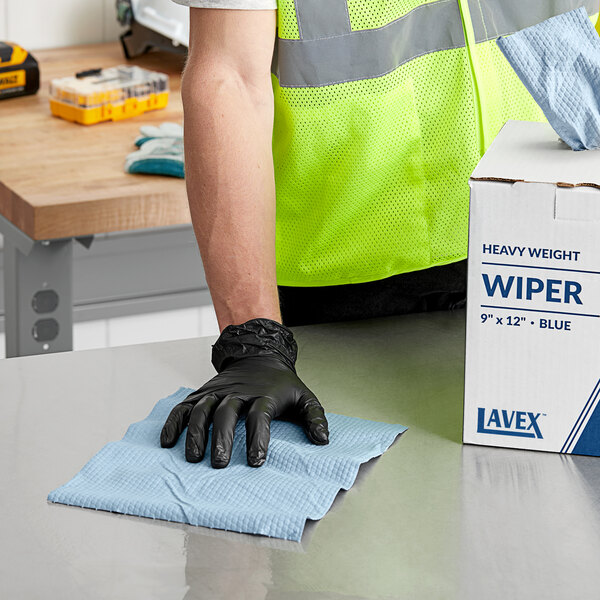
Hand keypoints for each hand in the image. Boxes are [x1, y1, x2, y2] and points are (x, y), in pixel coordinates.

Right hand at [160, 318, 328, 467]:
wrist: (259, 355)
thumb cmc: (281, 384)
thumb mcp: (304, 397)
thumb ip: (315, 418)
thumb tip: (322, 440)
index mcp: (264, 396)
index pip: (260, 416)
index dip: (257, 438)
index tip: (255, 461)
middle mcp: (238, 392)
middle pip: (226, 413)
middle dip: (221, 439)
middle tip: (220, 464)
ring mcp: (218, 391)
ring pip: (201, 409)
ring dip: (195, 433)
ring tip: (193, 458)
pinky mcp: (203, 392)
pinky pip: (184, 406)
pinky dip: (173, 422)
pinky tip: (167, 441)